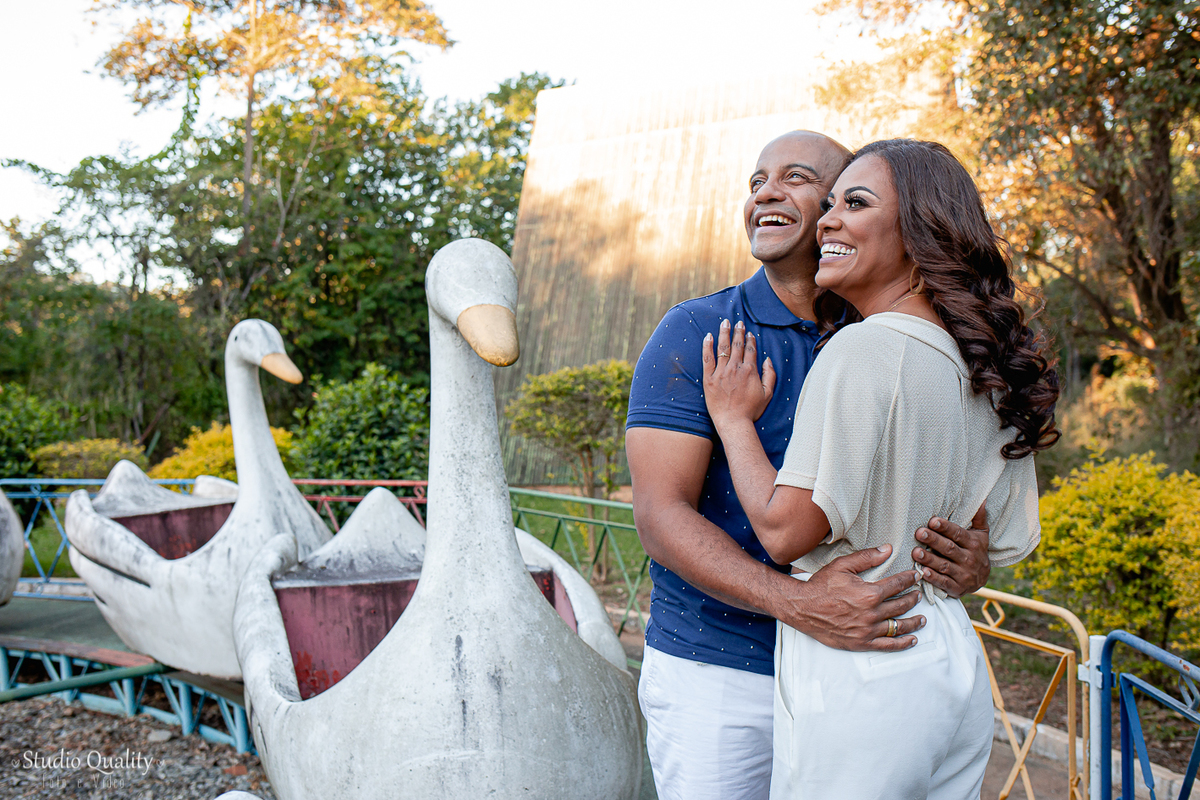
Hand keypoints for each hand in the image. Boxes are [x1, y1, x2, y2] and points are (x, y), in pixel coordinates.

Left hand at [702, 319, 776, 428]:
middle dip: (738, 332)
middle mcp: (735, 369)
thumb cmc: (751, 410)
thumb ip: (769, 375)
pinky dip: (707, 346)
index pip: (750, 350)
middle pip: (737, 345)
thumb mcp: (767, 394)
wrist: (733, 422)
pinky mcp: (709, 379)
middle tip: (737, 322)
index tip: (748, 332)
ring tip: (724, 323)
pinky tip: (708, 336)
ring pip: (722, 348)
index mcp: (750, 371)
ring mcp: (721, 373)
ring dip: (724, 333)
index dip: (749, 339)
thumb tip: (768, 360)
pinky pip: (707, 359)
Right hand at [771, 545, 924, 651]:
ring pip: (899, 626)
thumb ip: (866, 557)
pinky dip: (903, 643)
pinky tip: (912, 639)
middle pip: (901, 605)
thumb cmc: (820, 586)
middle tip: (918, 594)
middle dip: (913, 598)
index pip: (898, 584)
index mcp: (869, 593)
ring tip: (922, 618)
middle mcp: (872, 613)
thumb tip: (887, 549)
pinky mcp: (862, 642)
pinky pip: (888, 645)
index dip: (909, 579)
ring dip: (914, 622)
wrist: (802, 608)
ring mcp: (868, 630)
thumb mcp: (842, 566)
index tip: (916, 576)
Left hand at [913, 505, 990, 596]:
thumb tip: (982, 499)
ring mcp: (963, 575)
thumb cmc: (976, 551)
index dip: (946, 528)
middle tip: (919, 533)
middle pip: (949, 548)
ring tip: (915, 552)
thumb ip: (978, 518)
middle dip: (934, 540)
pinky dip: (934, 578)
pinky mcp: (957, 588)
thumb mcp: (981, 535)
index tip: (932, 521)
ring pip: (944, 566)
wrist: (983, 579)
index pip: (958, 534)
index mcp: (974, 544)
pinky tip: (923, 572)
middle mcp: (969, 559)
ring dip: (930, 559)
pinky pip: (944, 583)